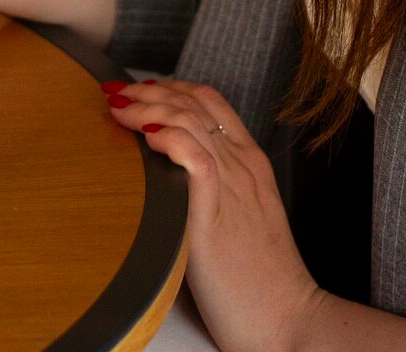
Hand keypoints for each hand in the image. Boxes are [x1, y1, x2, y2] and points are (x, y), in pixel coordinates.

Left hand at [106, 81, 317, 351]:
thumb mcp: (241, 218)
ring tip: (118, 107)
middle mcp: (242, 165)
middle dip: (149, 90)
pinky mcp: (218, 211)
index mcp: (250, 162)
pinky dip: (168, 138)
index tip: (140, 87)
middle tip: (117, 91)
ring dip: (146, 106)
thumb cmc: (260, 280)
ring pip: (188, 120)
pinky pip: (195, 157)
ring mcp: (233, 184)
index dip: (172, 86)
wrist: (288, 320)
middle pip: (192, 102)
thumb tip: (168, 171)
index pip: (210, 101)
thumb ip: (213, 187)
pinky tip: (145, 135)